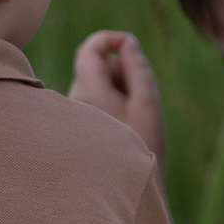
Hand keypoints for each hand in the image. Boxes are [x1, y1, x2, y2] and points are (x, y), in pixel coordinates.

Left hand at [71, 31, 166, 160]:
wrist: (129, 185)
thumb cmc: (143, 143)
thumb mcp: (147, 101)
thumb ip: (138, 66)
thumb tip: (127, 43)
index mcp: (90, 92)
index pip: (89, 48)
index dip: (110, 39)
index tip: (131, 45)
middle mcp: (76, 99)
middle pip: (97, 65)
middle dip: (121, 68)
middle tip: (143, 92)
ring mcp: (76, 112)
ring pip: (98, 83)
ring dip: (119, 86)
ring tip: (136, 112)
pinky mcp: (81, 123)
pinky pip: (96, 99)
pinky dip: (113, 101)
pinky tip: (127, 123)